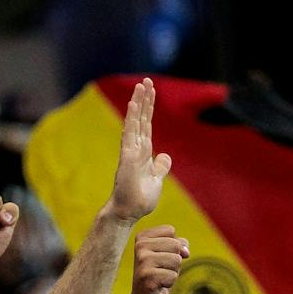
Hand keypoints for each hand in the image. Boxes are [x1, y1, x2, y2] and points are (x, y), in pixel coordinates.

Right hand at [110, 78, 170, 220]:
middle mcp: (135, 148)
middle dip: (144, 100)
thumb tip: (165, 156)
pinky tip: (133, 104)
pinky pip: (130, 133)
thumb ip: (160, 167)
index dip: (149, 108)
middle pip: (141, 118)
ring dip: (138, 103)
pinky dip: (131, 118)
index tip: (150, 91)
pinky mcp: (127, 157)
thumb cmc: (140, 199)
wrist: (129, 213)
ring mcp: (130, 151)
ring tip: (141, 85)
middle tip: (146, 80)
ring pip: (135, 122)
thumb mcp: (156, 180)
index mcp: (143, 152)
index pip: (146, 125)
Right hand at [129, 226, 187, 293]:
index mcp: (142, 237)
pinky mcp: (146, 277)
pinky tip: (158, 285)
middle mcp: (139, 246)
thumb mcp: (170, 253)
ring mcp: (142, 262)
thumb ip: (179, 244)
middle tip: (161, 269)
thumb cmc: (159, 273)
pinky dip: (170, 282)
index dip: (173, 245)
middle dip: (174, 260)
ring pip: (176, 260)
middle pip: (175, 245)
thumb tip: (185, 252)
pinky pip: (173, 275)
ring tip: (160, 277)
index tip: (161, 257)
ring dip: (173, 271)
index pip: (170, 231)